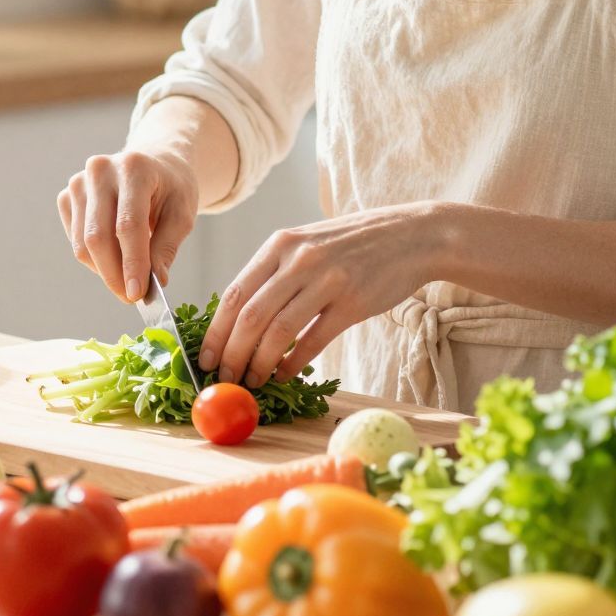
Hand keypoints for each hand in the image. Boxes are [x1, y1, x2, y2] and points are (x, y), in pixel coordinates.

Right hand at [58, 149, 198, 303]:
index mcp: (135, 167)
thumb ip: (167, 247)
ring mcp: (78, 182)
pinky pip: (75, 240)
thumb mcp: (182, 214)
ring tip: (128, 277)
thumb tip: (155, 281)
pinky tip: (115, 256)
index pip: (128, 225)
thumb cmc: (171, 189)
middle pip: (98, 236)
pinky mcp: (66, 196)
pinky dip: (94, 259)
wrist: (152, 165)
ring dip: (104, 270)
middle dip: (114, 274)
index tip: (136, 293)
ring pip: (83, 244)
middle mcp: (100, 170)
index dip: (131, 263)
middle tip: (131, 297)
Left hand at [200, 204, 446, 388]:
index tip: (204, 359)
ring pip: (277, 331)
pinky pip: (313, 340)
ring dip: (258, 364)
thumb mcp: (307, 243)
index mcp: (280, 244)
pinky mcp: (352, 302)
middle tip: (225, 379)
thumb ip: (275, 272)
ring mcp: (327, 280)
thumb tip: (238, 318)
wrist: (411, 235)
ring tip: (252, 381)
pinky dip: (292, 363)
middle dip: (231, 355)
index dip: (215, 332)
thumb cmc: (353, 244)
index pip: (234, 293)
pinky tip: (284, 374)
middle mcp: (299, 260)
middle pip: (250, 317)